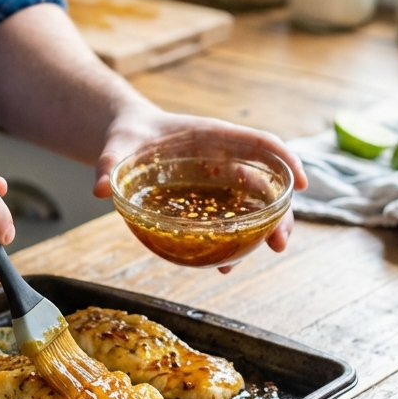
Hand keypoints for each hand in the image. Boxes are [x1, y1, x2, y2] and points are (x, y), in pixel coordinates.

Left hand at [93, 107, 307, 266]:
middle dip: (280, 213)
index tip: (300, 183)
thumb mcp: (117, 144)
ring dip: (259, 234)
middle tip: (279, 244)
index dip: (286, 160)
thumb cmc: (127, 135)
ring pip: (253, 208)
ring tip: (246, 262)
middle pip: (266, 183)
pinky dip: (233, 240)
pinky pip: (229, 219)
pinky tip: (222, 263)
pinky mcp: (209, 199)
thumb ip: (108, 162)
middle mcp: (225, 159)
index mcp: (214, 136)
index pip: (261, 143)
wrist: (125, 139)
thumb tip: (97, 188)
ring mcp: (220, 181)